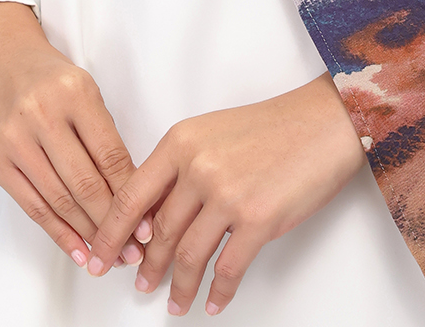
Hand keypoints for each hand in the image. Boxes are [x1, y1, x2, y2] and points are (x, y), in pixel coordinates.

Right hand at [0, 1, 143, 271]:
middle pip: (85, 183)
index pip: (110, 154)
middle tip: (134, 249)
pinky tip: (77, 249)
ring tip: (110, 255)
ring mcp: (16, 141)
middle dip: (113, 223)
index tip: (149, 221)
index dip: (132, 194)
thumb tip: (130, 186)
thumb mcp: (82, 86)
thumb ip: (101, 131)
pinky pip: (32, 206)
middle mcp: (43, 116)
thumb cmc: (45, 73)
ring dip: (88, 234)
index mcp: (75, 93)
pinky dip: (57, 232)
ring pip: (59, 199)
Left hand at [86, 71, 367, 314]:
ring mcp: (227, 195)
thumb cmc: (273, 126)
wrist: (324, 122)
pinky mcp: (257, 220)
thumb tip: (155, 215)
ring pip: (188, 256)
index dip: (110, 234)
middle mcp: (198, 167)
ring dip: (178, 286)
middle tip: (141, 283)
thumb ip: (181, 168)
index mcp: (181, 141)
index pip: (130, 196)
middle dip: (146, 265)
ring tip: (174, 302)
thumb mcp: (213, 133)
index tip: (100, 256)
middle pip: (157, 231)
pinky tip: (213, 302)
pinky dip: (218, 292)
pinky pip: (227, 270)